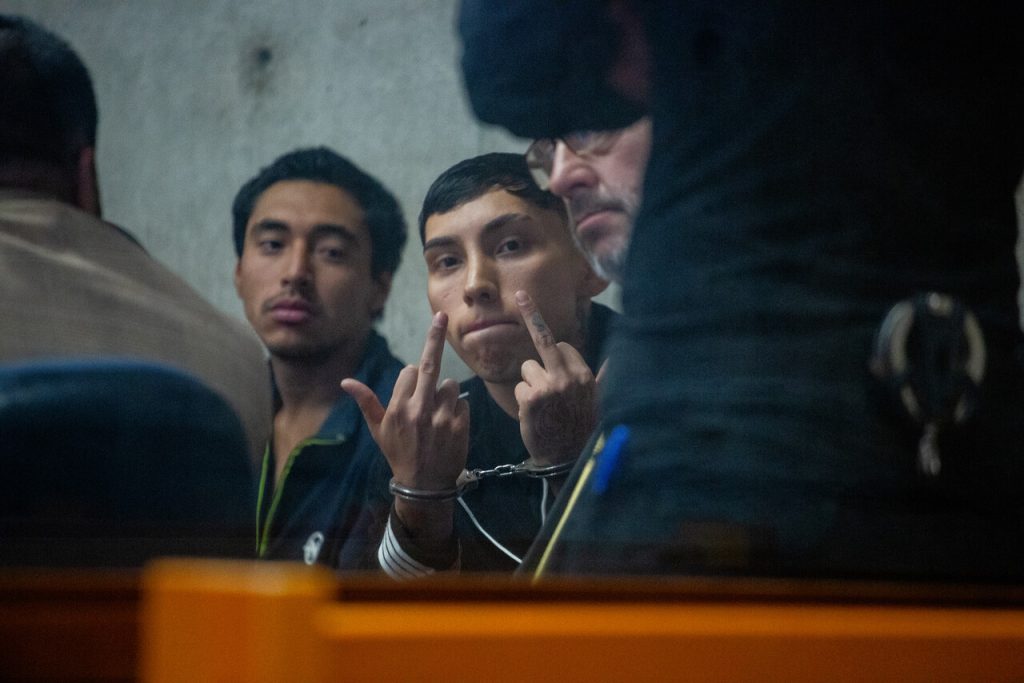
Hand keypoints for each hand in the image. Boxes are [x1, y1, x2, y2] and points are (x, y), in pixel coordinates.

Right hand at [342, 311, 468, 491]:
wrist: (424, 486)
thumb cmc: (399, 454)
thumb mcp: (378, 430)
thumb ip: (366, 402)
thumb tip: (345, 381)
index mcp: (397, 408)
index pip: (409, 372)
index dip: (411, 379)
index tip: (411, 393)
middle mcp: (419, 410)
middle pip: (429, 364)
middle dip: (435, 337)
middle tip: (442, 316)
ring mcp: (442, 417)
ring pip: (449, 384)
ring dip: (445, 393)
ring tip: (438, 415)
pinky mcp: (460, 425)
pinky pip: (462, 401)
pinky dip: (457, 409)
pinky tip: (449, 425)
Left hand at [513, 290, 598, 466]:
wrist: (566, 458)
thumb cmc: (580, 428)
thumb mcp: (598, 400)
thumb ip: (604, 377)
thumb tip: (617, 360)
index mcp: (584, 374)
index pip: (561, 346)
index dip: (554, 353)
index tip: (545, 332)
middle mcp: (568, 376)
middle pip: (545, 341)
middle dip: (532, 315)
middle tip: (521, 294)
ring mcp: (548, 386)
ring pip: (527, 369)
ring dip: (530, 384)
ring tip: (542, 405)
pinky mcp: (530, 398)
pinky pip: (519, 386)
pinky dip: (522, 400)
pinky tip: (534, 414)